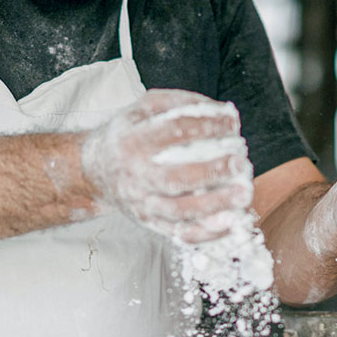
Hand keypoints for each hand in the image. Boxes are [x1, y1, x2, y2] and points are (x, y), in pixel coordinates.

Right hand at [79, 90, 253, 242]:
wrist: (94, 170)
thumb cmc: (127, 135)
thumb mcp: (143, 108)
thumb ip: (179, 102)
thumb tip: (221, 110)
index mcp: (133, 140)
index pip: (173, 131)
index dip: (206, 126)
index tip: (233, 124)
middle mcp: (135, 174)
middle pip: (176, 177)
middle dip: (212, 171)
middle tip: (240, 164)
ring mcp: (141, 202)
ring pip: (179, 210)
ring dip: (214, 205)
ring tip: (243, 197)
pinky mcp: (149, 222)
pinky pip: (178, 234)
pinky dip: (205, 233)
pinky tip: (229, 224)